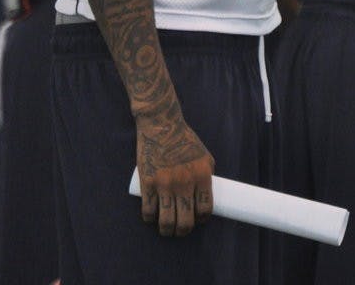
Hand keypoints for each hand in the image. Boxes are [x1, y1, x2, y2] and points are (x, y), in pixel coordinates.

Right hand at [136, 110, 213, 235]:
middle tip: (180, 229)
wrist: (161, 124)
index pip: (205, 209)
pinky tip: (152, 216)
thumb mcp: (204, 156)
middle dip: (183, 231)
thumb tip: (205, 198)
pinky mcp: (147, 182)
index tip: (197, 220)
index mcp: (202, 175)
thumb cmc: (184, 139)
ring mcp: (165, 184)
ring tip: (166, 229)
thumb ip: (206, 176)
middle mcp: (184, 182)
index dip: (201, 220)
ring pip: (166, 221)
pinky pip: (148, 211)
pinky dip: (150, 218)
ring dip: (167, 230)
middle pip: (186, 221)